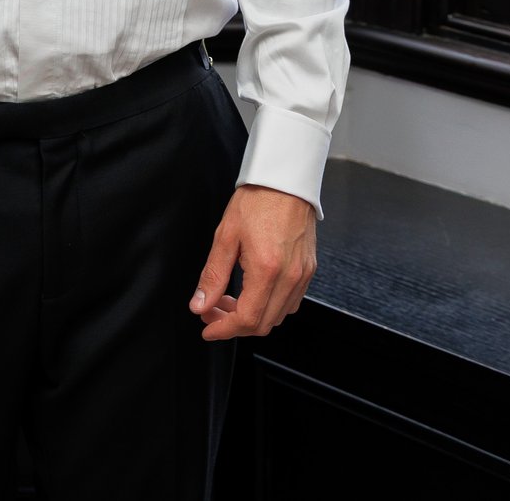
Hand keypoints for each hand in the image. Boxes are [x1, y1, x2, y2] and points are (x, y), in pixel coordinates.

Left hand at [190, 185, 316, 340]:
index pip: (246, 319)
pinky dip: (270, 306)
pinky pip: (290, 302)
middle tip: (212, 311)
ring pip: (278, 316)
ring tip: (230, 299)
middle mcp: (290, 277)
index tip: (208, 327)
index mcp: (267, 269)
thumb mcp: (225, 236)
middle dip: (234, 325)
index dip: (223, 330)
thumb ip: (213, 276)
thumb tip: (200, 304)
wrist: (285, 179)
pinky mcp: (309, 269)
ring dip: (252, 317)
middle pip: (263, 324)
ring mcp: (303, 275)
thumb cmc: (257, 200)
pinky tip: (253, 291)